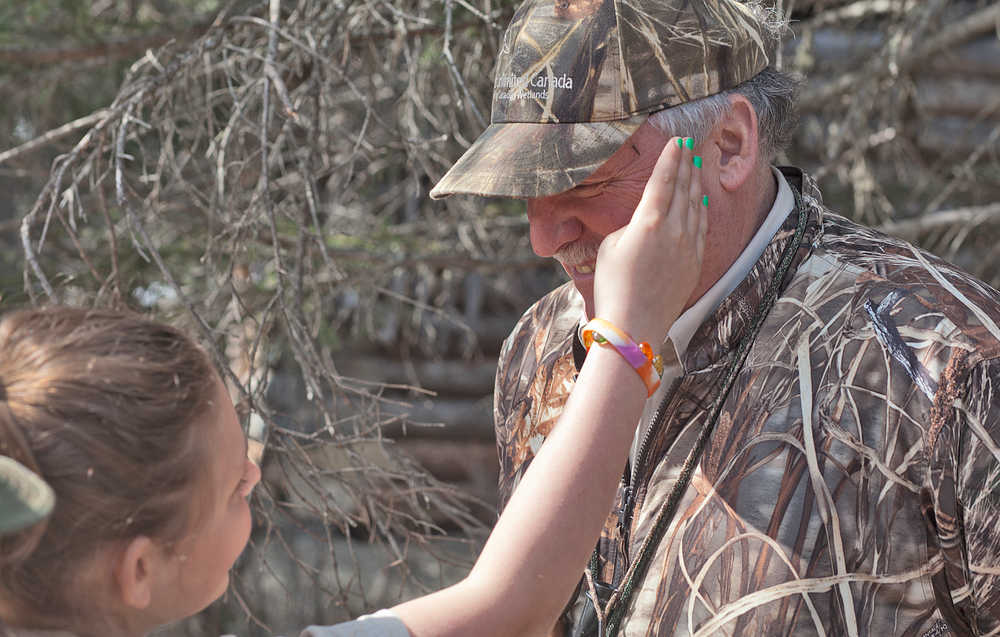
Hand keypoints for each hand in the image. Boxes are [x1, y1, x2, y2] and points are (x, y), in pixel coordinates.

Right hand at [593, 137, 705, 347]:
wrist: (634, 325)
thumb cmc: (614, 287)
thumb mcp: (610, 247)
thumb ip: (629, 227)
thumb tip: (643, 223)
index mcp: (648, 222)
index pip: (662, 180)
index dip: (670, 158)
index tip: (677, 140)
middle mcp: (673, 230)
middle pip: (683, 188)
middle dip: (686, 164)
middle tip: (690, 144)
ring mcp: (687, 246)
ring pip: (694, 206)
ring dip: (696, 183)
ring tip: (697, 165)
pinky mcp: (694, 262)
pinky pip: (701, 227)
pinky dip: (701, 210)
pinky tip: (701, 201)